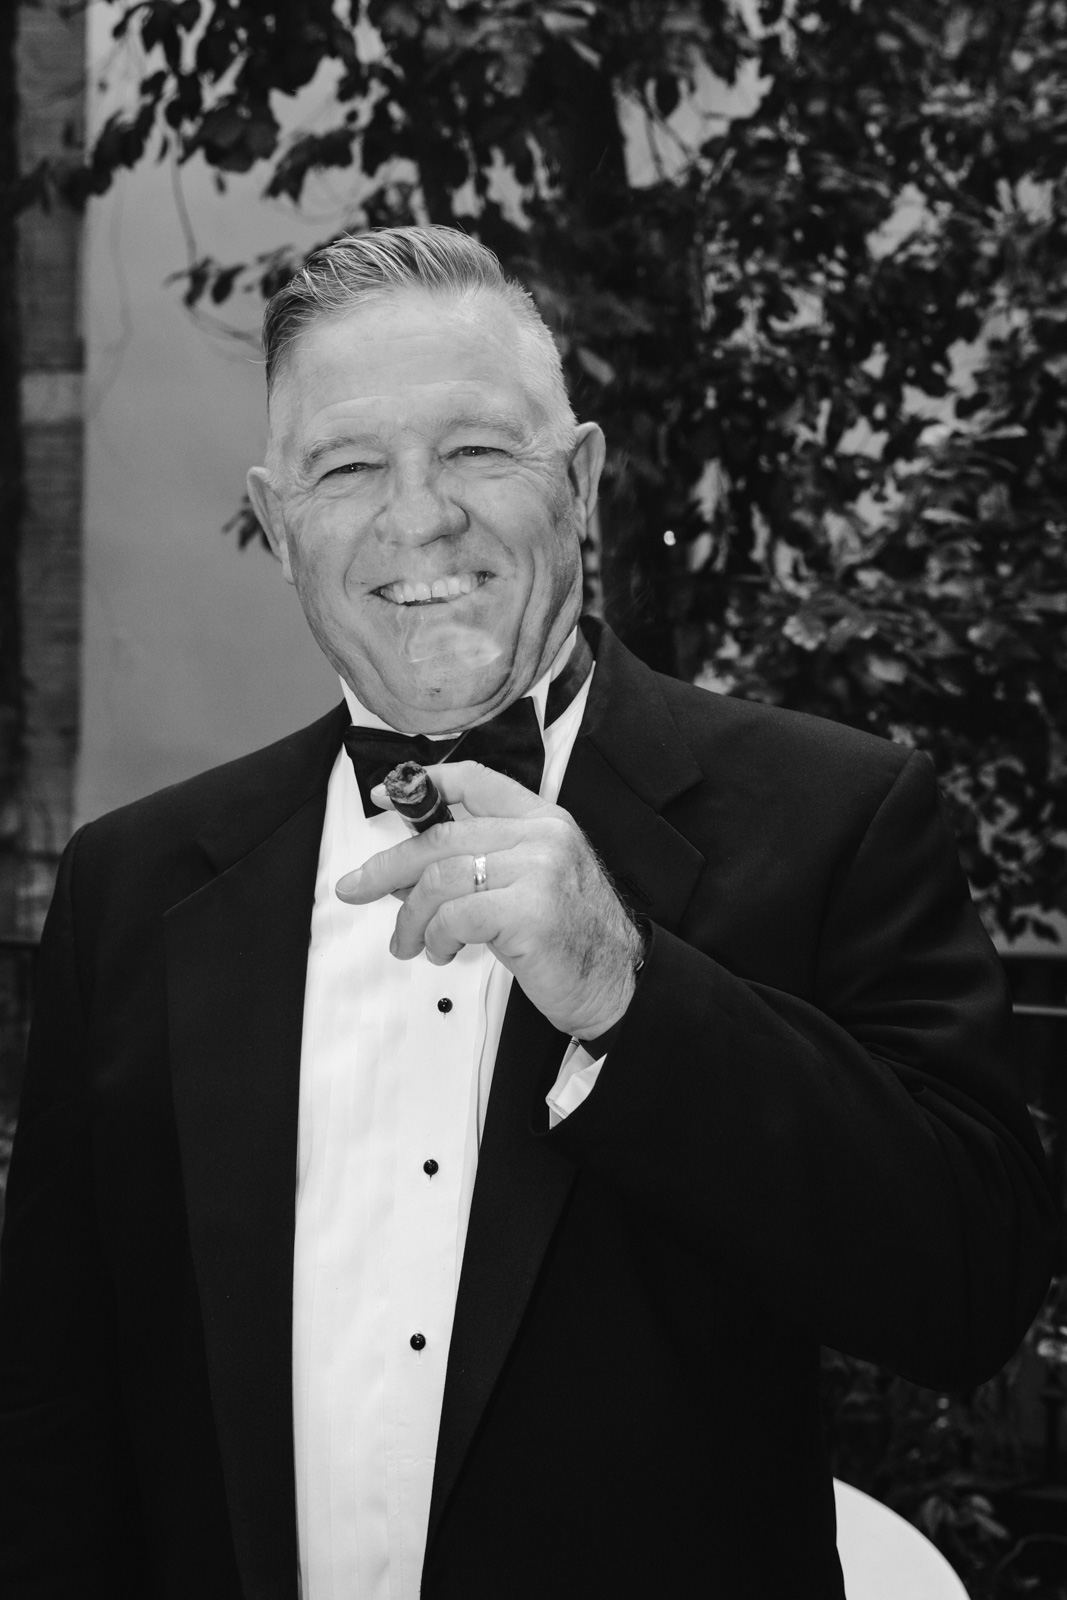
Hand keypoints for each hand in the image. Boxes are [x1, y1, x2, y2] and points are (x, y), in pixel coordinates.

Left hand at [335, 761, 643, 1039]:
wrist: (616, 983)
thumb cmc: (568, 938)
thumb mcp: (528, 883)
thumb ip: (480, 863)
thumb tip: (404, 870)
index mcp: (543, 819)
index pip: (475, 781)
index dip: (423, 784)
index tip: (382, 797)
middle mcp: (543, 836)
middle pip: (442, 836)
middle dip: (389, 866)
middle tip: (357, 888)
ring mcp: (540, 871)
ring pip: (441, 879)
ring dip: (412, 917)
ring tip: (411, 943)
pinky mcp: (531, 911)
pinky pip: (456, 916)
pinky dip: (436, 937)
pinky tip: (442, 952)